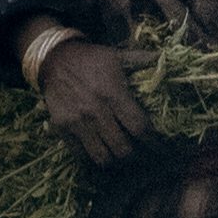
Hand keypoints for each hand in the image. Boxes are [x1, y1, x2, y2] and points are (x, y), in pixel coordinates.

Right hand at [38, 38, 149, 167]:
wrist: (54, 59)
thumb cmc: (91, 59)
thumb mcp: (117, 56)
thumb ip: (141, 60)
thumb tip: (163, 58)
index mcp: (113, 94)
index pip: (139, 127)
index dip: (153, 142)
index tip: (161, 148)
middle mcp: (96, 111)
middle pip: (122, 149)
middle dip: (136, 157)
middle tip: (142, 157)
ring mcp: (77, 122)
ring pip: (102, 157)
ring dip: (115, 162)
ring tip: (122, 159)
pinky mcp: (63, 129)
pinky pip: (81, 155)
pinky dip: (94, 159)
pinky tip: (102, 155)